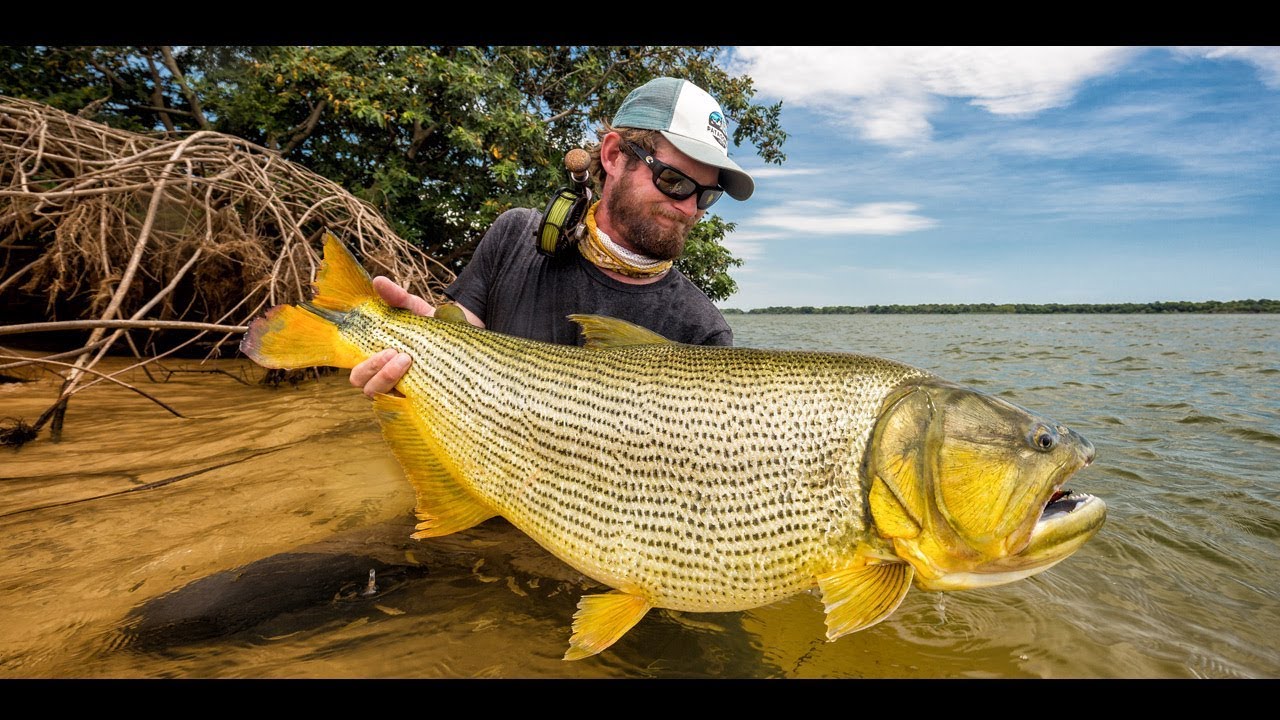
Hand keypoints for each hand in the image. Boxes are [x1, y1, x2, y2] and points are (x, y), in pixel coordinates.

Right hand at [349, 276, 433, 397]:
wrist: (462, 343)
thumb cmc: (429, 328)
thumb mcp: (414, 310)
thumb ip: (397, 297)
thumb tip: (378, 281)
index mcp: (375, 358)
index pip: (356, 368)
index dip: (360, 364)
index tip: (382, 348)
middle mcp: (381, 378)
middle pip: (361, 383)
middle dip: (373, 369)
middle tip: (397, 353)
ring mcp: (396, 392)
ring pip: (376, 394)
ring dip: (387, 378)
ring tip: (407, 360)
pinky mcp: (413, 401)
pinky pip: (400, 405)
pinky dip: (406, 395)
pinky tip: (420, 382)